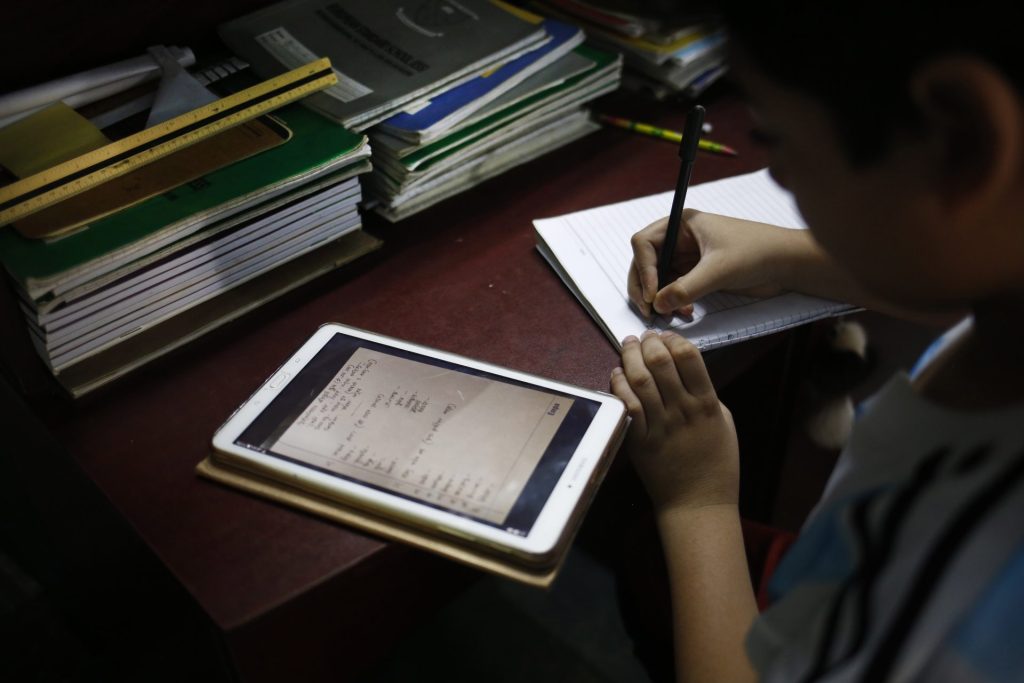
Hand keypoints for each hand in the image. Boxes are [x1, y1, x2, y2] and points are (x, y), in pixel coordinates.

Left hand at [610, 330, 739, 511]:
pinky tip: (617, 374)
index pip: (689, 358)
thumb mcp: (724, 422)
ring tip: (628, 346)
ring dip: (631, 356)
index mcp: (707, 404)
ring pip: (640, 380)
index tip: (666, 336)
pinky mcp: (640, 441)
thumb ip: (706, 394)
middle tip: (643, 337)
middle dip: (649, 343)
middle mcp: (682, 411)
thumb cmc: (716, 463)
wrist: (698, 502)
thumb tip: (685, 369)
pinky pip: (627, 406)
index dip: (674, 340)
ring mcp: (659, 426)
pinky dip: (619, 384)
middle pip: (661, 363)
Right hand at [627, 210, 798, 317]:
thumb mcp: (719, 270)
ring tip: (670, 315)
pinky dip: (673, 303)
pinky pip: (673, 289)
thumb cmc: (758, 253)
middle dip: (645, 287)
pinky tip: (685, 313)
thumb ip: (685, 288)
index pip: (644, 243)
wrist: (787, 265)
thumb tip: (657, 304)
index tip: (651, 294)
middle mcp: (680, 239)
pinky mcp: (697, 275)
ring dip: (659, 299)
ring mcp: (687, 257)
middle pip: (645, 262)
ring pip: (657, 279)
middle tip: (649, 311)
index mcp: (681, 224)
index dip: (643, 269)